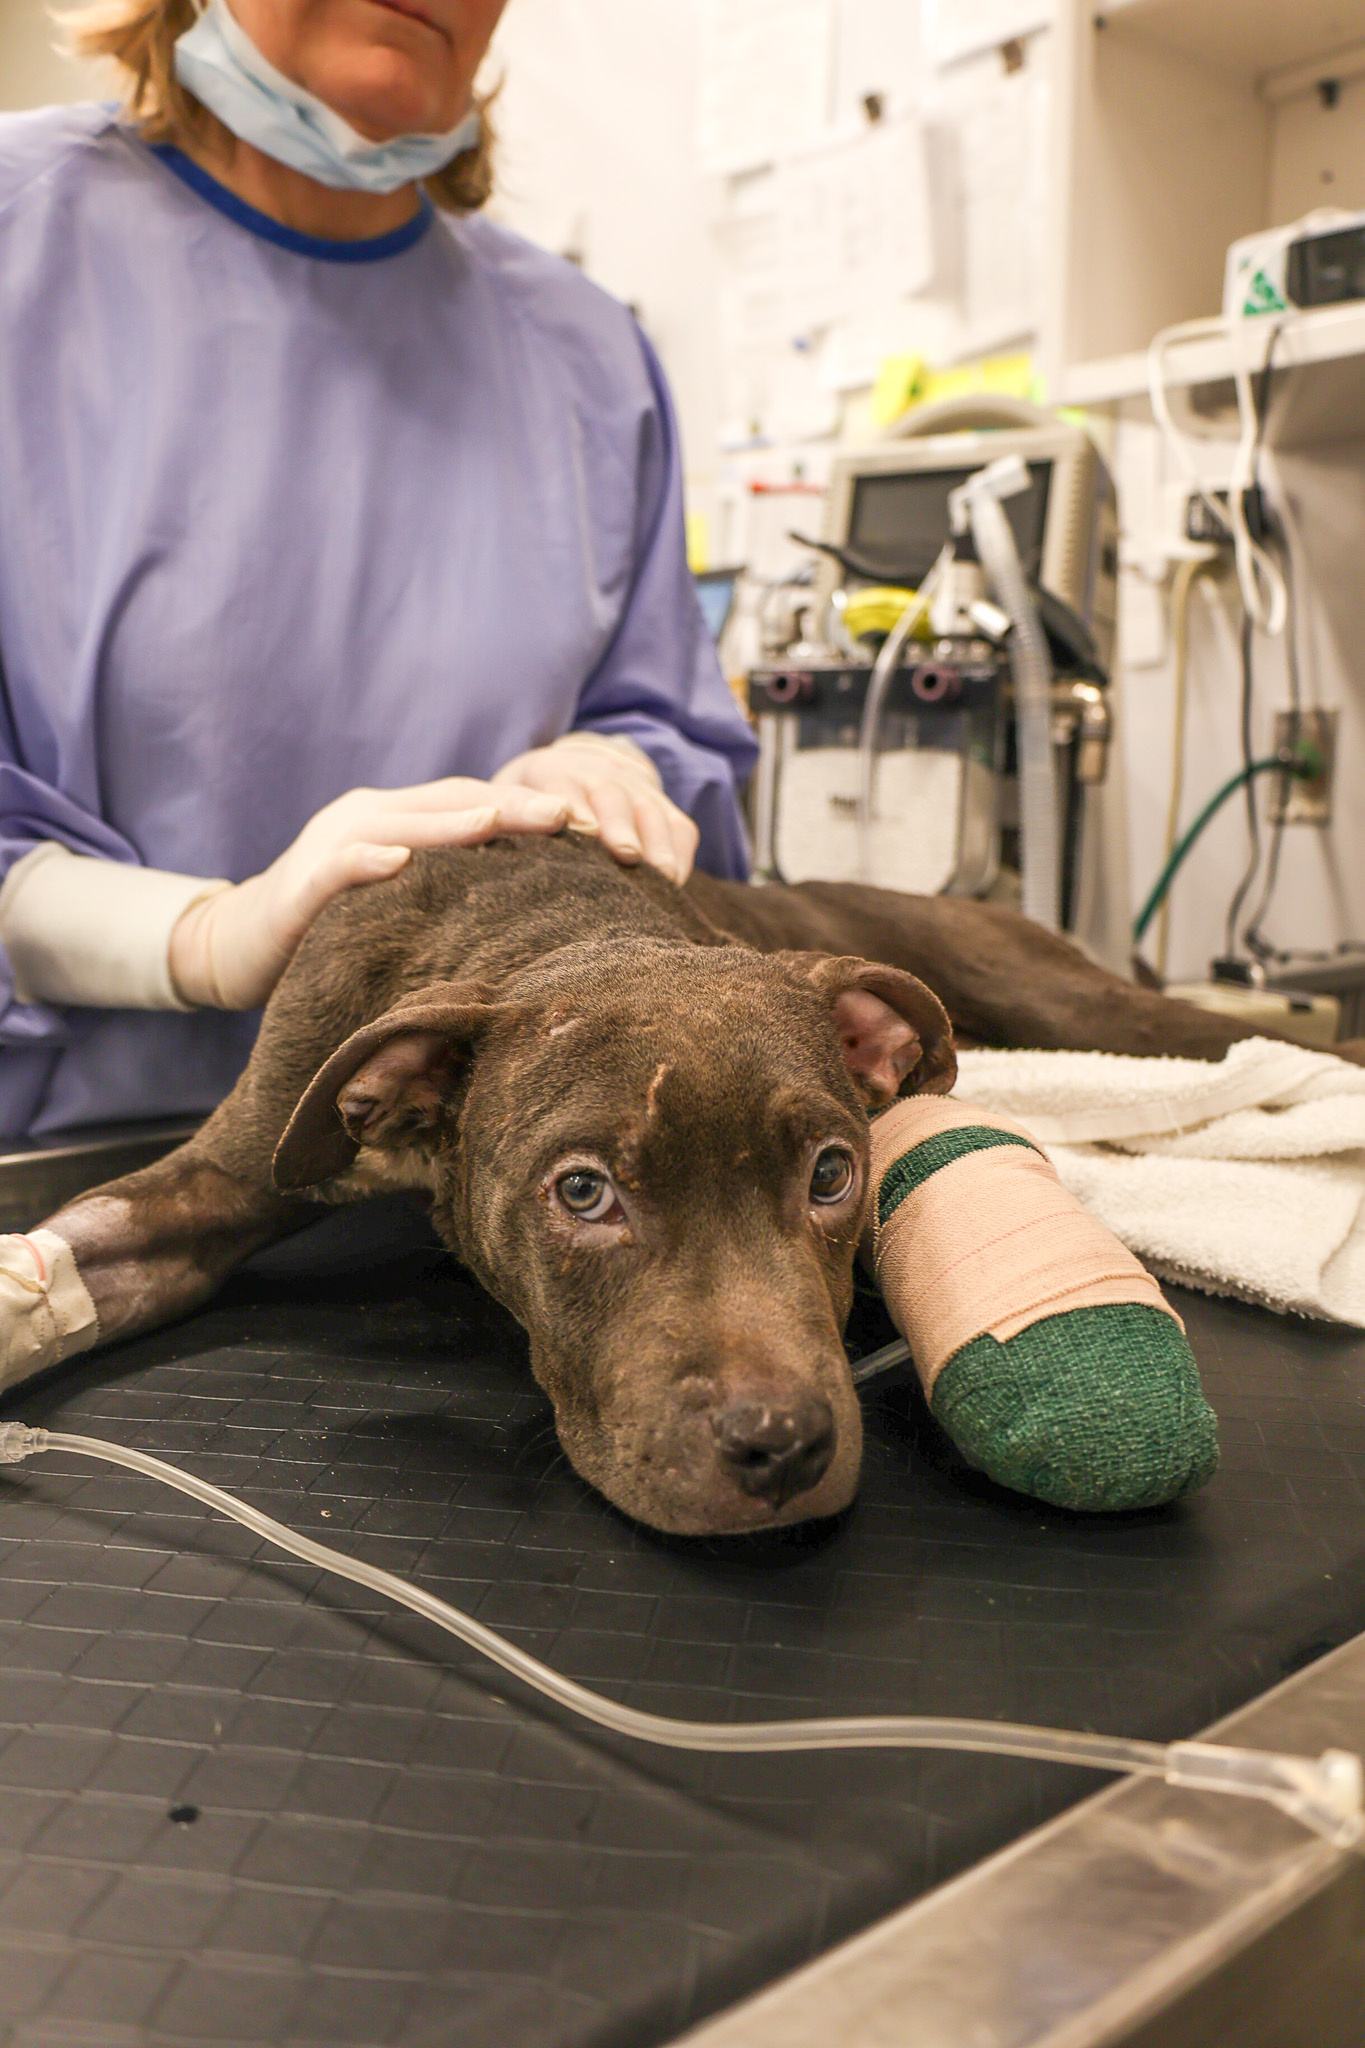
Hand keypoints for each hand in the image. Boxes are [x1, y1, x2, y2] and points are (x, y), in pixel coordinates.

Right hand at [169, 777, 569, 1009]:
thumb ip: (451, 886)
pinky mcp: (299, 884)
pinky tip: (398, 861)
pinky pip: (336, 866)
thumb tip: (534, 896)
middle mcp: (369, 818)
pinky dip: (365, 860)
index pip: (475, 803)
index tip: (591, 826)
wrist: (237, 945)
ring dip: (449, 823)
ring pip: (400, 823)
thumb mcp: (402, 900)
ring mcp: (331, 845)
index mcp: (400, 818)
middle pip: (451, 803)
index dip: (529, 809)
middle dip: (511, 808)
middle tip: (570, 818)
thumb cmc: (334, 925)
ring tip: (499, 823)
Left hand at [492, 734, 698, 886]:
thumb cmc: (530, 808)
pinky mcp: (662, 806)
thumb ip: (502, 827)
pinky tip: (675, 883)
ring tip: (661, 876)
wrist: (577, 770)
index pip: (560, 786)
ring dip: (657, 842)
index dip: (569, 806)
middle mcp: (596, 773)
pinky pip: (680, 827)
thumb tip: (475, 863)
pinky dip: (679, 853)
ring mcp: (634, 787)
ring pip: (650, 810)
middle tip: (624, 853)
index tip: (576, 827)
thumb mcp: (508, 805)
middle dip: (619, 823)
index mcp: (550, 773)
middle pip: (611, 795)